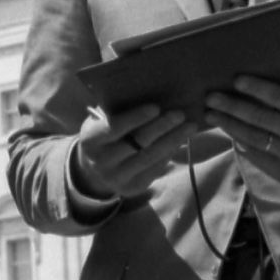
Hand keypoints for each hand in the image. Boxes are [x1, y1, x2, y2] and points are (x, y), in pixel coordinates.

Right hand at [67, 108, 191, 202]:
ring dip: (173, 140)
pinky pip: (154, 170)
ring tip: (190, 126)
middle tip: (180, 114)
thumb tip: (150, 90)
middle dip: (161, 127)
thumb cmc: (103, 132)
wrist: (93, 168)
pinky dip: (169, 154)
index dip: (136, 117)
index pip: (114, 127)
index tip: (156, 107)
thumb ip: (118, 108)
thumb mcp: (102, 119)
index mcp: (90, 139)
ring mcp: (116, 178)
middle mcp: (101, 161)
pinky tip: (180, 141)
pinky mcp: (131, 188)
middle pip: (137, 143)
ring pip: (150, 157)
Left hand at [203, 76, 279, 189]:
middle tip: (210, 98)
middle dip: (232, 107)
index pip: (279, 97)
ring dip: (229, 125)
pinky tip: (226, 130)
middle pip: (260, 119)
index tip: (235, 79)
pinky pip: (255, 155)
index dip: (256, 88)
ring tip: (211, 114)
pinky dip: (238, 140)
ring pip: (253, 138)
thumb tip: (240, 84)